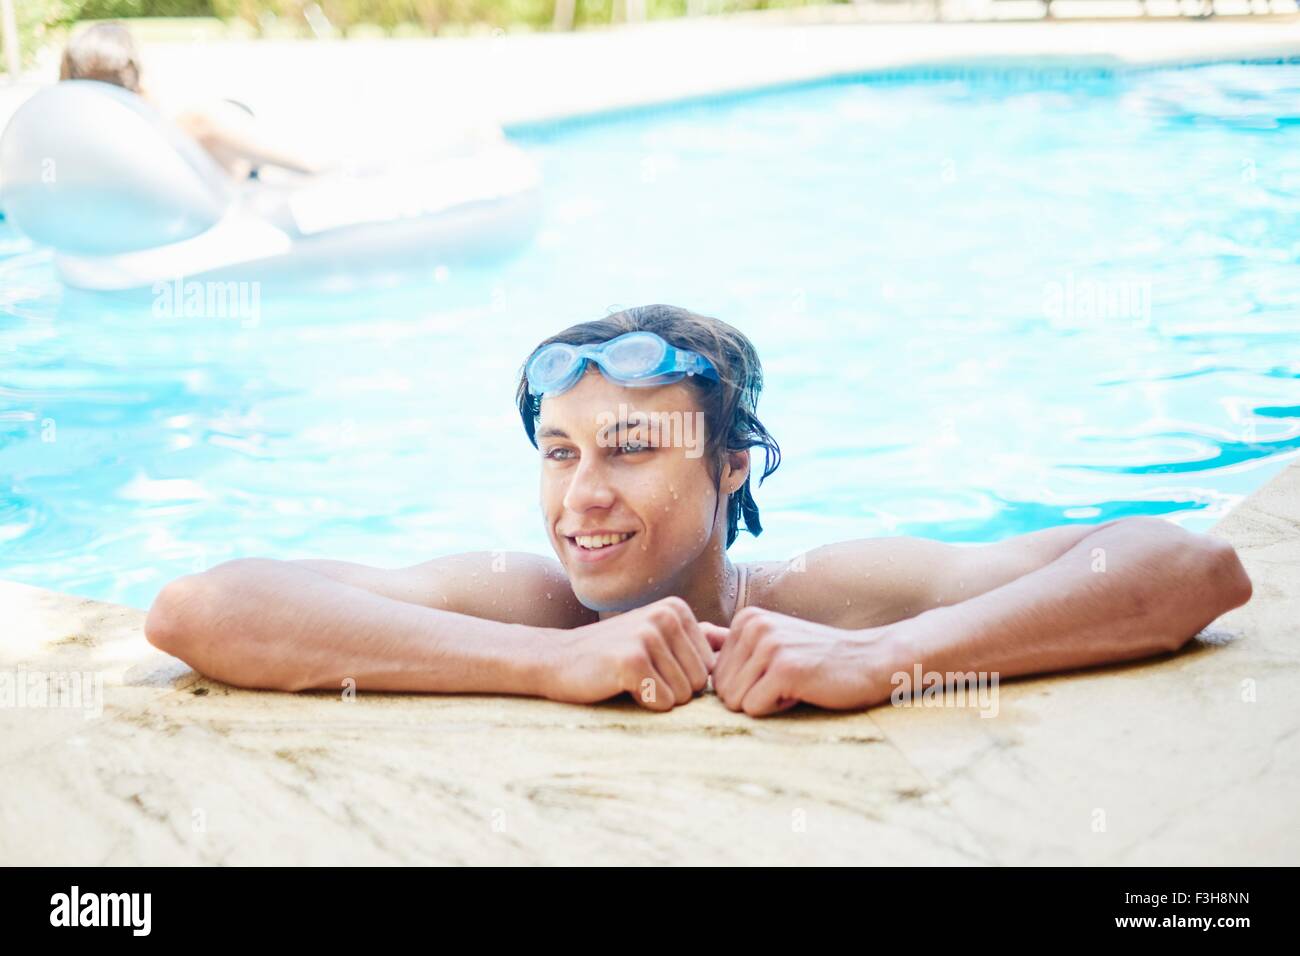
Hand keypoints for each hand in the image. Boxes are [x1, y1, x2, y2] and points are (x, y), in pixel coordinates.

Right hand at [540, 596, 720, 711]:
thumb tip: (739, 641)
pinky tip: (621, 685)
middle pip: (699, 683)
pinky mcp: (631, 660)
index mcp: (677, 609)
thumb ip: (697, 637)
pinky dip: (643, 703)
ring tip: (630, 678)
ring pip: (683, 696)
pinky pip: (662, 703)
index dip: (681, 677)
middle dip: (671, 689)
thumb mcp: (656, 637)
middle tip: (639, 674)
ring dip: (656, 696)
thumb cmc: (611, 654)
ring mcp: (648, 635)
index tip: (652, 665)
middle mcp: (666, 616)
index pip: (709, 667)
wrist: (556, 659)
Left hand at [705, 607, 900, 715]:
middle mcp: (753, 626)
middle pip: (721, 690)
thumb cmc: (819, 657)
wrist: (872, 659)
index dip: (747, 684)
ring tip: (794, 684)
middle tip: (787, 680)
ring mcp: (769, 645)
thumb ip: (731, 640)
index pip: (714, 675)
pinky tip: (802, 691)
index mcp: (746, 619)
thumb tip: (694, 635)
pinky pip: (754, 709)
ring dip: (766, 703)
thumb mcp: (772, 641)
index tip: (777, 670)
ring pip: (734, 702)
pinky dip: (778, 709)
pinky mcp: (786, 669)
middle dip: (752, 696)